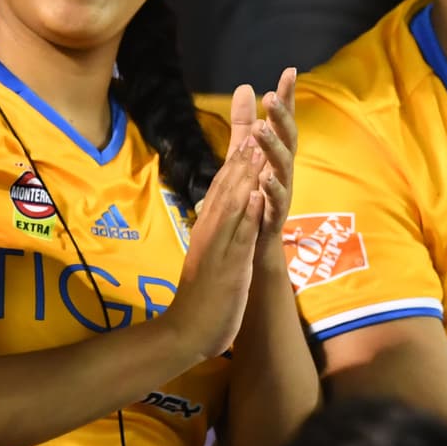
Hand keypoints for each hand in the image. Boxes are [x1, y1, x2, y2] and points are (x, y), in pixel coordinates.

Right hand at [163, 120, 264, 360]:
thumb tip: (234, 202)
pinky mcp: (227, 266)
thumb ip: (223, 225)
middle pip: (229, 182)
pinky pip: (238, 237)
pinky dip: (247, 215)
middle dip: (245, 148)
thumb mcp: (215, 250)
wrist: (187, 330)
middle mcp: (211, 227)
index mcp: (210, 223)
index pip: (226, 180)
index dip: (240, 149)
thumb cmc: (204, 292)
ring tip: (259, 144)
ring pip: (233, 203)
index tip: (254, 120)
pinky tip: (256, 196)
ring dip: (246, 173)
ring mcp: (218, 246)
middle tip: (259, 115)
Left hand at [225, 68, 297, 266]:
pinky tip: (264, 178)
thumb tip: (245, 86)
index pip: (282, 122)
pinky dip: (272, 189)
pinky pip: (275, 202)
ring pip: (282, 167)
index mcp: (275, 155)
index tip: (288, 71)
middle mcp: (283, 171)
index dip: (287, 97)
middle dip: (281, 118)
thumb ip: (244, 124)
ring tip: (261, 128)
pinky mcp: (274, 218)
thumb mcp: (248, 157)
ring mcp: (282, 194)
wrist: (256, 250)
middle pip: (287, 140)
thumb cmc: (257, 199)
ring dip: (272, 147)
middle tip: (270, 98)